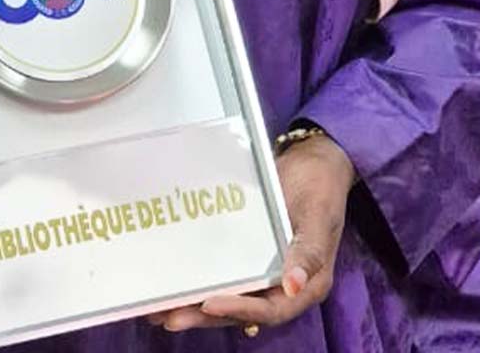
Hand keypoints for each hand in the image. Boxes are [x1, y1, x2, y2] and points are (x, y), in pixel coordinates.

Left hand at [147, 132, 354, 333]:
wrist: (313, 162)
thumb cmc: (320, 187)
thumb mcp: (318, 217)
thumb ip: (308, 253)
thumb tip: (292, 286)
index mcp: (306, 284)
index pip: (270, 309)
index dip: (239, 308)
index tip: (208, 305)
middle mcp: (283, 286)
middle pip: (242, 310)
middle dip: (205, 316)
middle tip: (170, 318)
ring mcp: (265, 271)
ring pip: (229, 297)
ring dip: (197, 306)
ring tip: (160, 312)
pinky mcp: (249, 256)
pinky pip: (225, 274)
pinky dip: (202, 283)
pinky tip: (175, 286)